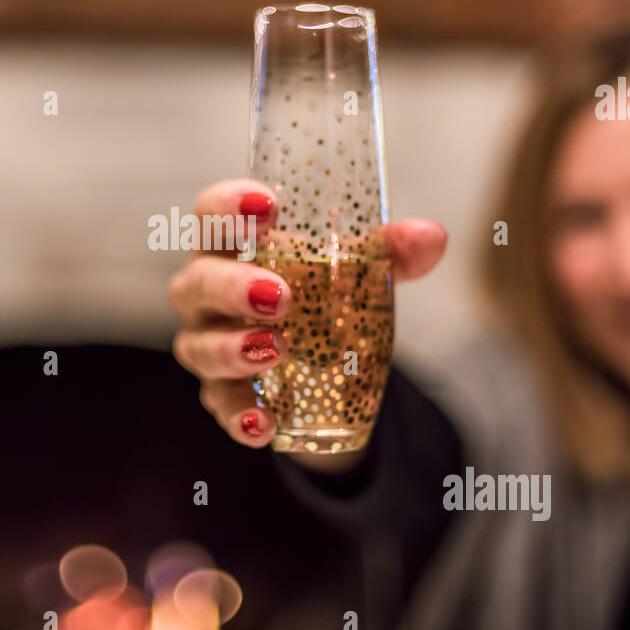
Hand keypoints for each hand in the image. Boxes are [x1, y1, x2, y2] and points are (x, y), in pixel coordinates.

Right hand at [169, 178, 446, 466]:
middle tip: (280, 297)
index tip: (270, 205)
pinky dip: (239, 417)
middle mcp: (205, 292)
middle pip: (198, 283)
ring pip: (200, 347)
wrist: (310, 359)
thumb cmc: (316, 292)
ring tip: (278, 351)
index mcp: (230, 246)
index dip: (229, 205)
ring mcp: (207, 344)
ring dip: (233, 350)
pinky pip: (219, 407)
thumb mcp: (354, 269)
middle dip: (233, 287)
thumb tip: (431, 236)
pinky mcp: (219, 394)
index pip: (211, 214)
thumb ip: (391, 252)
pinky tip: (262, 424)